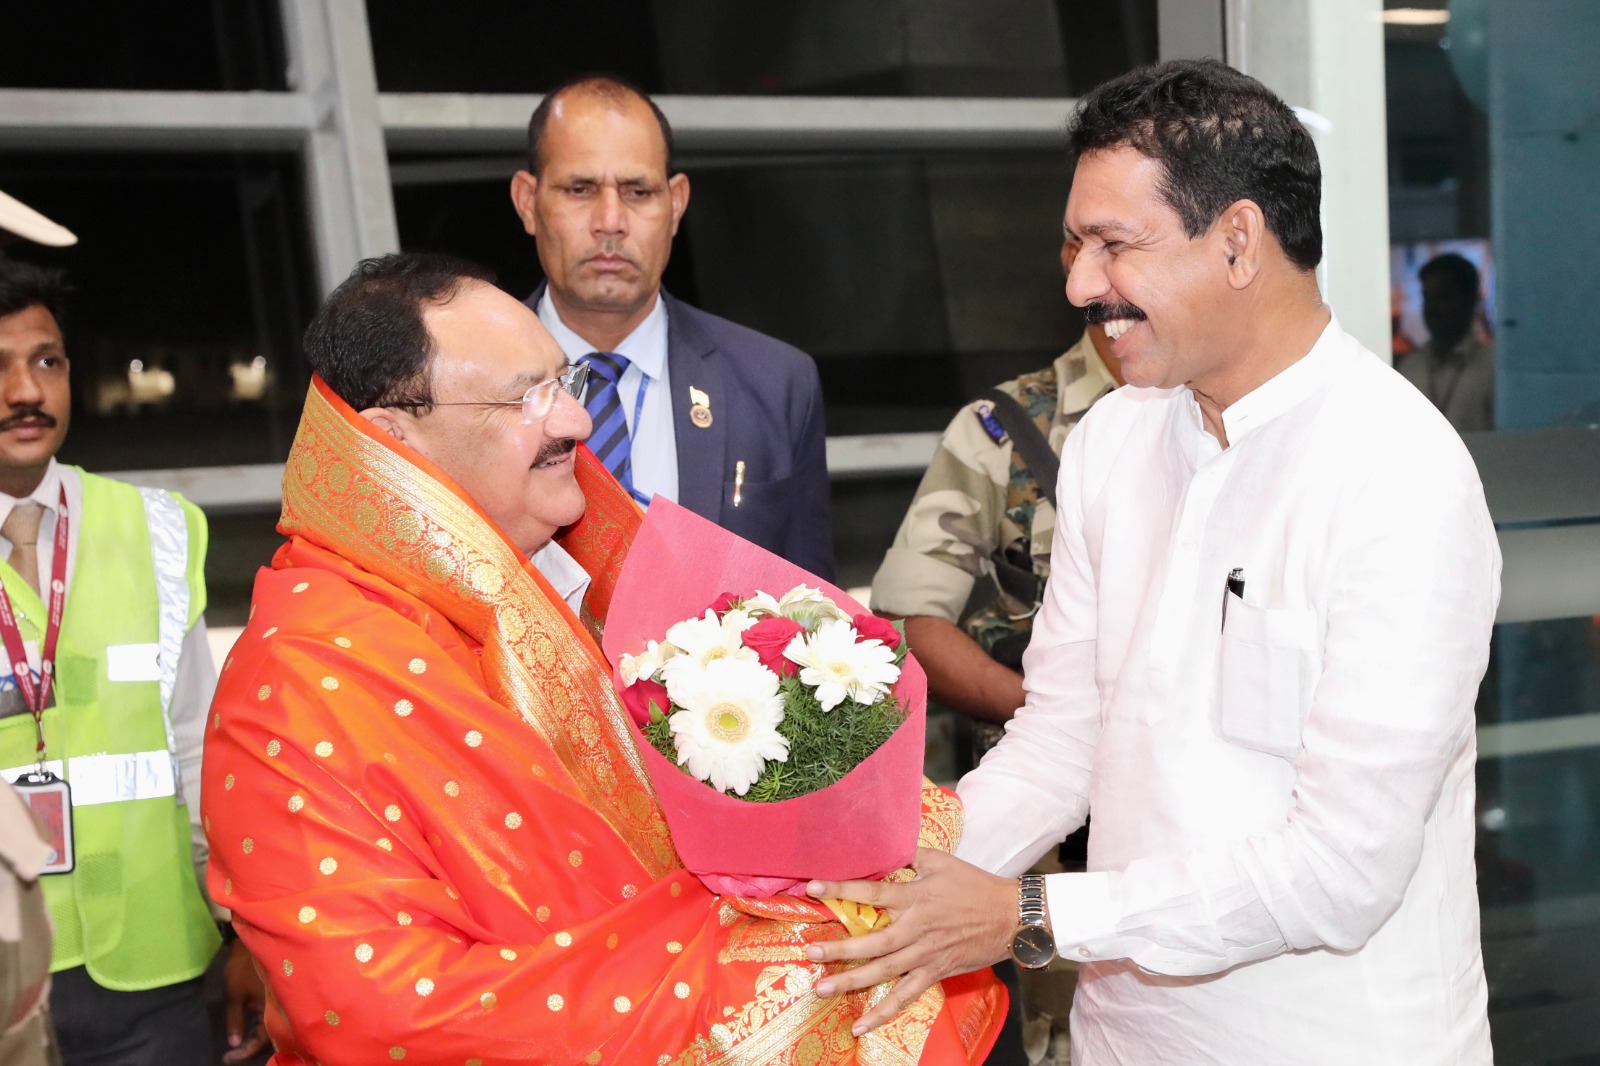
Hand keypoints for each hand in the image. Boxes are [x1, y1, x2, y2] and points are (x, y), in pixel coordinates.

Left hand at [222, 938, 270, 1063]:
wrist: (253, 941)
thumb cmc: (243, 969)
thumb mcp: (234, 996)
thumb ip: (235, 1020)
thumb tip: (234, 1044)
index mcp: (272, 1009)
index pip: (260, 1040)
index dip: (244, 1052)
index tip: (227, 1058)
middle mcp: (280, 1007)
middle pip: (268, 1035)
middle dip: (249, 1047)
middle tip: (231, 1054)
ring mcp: (278, 1000)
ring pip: (269, 1025)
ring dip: (253, 1036)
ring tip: (238, 1042)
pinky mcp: (275, 994)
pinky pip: (269, 1015)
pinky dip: (257, 1024)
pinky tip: (248, 1027)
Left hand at [805, 847, 1016, 1035]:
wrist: (1010, 917)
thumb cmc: (974, 885)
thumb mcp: (941, 861)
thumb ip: (908, 854)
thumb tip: (882, 845)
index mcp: (915, 897)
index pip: (872, 891)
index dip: (842, 889)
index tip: (813, 887)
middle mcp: (916, 929)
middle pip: (872, 941)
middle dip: (839, 948)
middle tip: (810, 953)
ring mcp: (924, 955)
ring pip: (883, 972)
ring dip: (851, 981)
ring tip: (821, 988)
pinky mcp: (934, 973)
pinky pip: (905, 997)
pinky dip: (883, 1013)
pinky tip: (861, 1026)